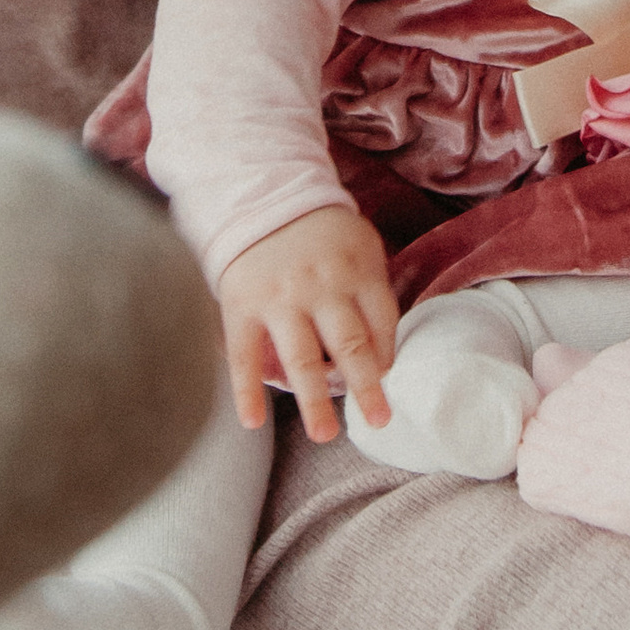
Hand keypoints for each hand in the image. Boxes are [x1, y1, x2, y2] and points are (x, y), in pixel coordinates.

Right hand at [218, 205, 398, 442]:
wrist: (259, 194)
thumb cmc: (319, 231)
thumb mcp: (359, 245)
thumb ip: (372, 290)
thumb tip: (383, 351)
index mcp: (357, 270)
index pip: (383, 323)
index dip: (387, 357)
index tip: (385, 381)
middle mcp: (322, 286)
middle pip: (350, 344)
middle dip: (365, 386)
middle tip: (378, 421)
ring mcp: (280, 297)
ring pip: (301, 357)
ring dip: (313, 400)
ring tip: (324, 436)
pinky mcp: (241, 304)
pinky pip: (244, 354)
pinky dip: (246, 389)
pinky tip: (252, 422)